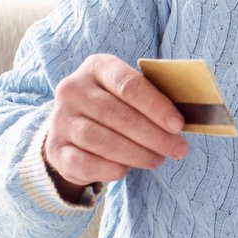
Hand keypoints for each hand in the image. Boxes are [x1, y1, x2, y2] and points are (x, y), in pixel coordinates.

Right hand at [43, 54, 187, 188]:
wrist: (75, 127)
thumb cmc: (116, 106)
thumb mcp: (131, 94)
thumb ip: (153, 99)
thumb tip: (182, 121)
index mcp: (96, 67)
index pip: (129, 85)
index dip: (157, 106)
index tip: (178, 125)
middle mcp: (72, 90)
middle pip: (119, 116)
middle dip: (154, 136)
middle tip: (178, 149)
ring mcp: (60, 119)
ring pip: (103, 141)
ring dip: (137, 154)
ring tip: (158, 159)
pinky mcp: (55, 149)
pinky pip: (86, 163)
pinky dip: (112, 169)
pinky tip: (127, 169)